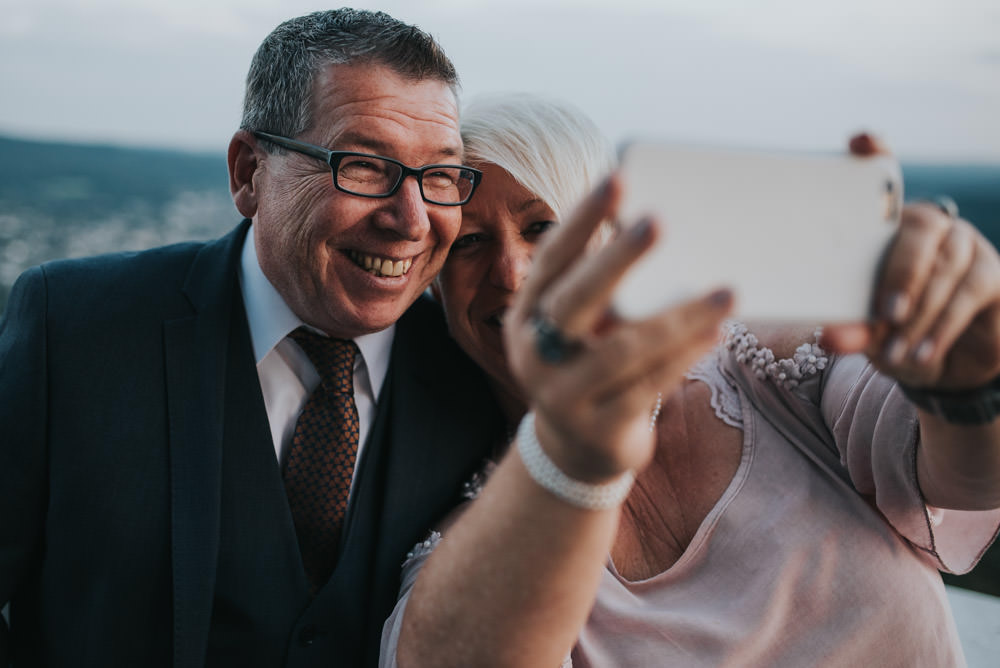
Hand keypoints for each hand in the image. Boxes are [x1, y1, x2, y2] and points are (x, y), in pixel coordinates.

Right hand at [504, 174, 733, 481]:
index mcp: (528, 314)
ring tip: (726, 293)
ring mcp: (562, 396)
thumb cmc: (587, 365)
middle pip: (575, 300)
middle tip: (658, 221)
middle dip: (616, 258)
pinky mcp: (598, 430)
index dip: (582, 220)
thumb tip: (649, 219)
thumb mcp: (580, 325)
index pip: (552, 259)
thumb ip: (599, 282)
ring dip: (678, 318)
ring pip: (623, 350)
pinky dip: (683, 358)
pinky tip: (714, 334)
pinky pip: (647, 388)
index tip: (617, 179)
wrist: (574, 449)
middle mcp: (534, 353)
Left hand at [823, 135, 999, 389]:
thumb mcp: (865, 335)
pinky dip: (942, 325)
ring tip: (895, 349)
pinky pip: (970, 291)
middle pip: (919, 227)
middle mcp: (927, 225)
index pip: (882, 178)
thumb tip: (833, 337)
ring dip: (920, 311)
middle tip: (886, 312)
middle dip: (901, 272)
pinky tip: (922, 352)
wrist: (940, 366)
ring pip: (945, 265)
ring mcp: (963, 243)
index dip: (875, 156)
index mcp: (884, 227)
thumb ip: (850, 330)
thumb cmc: (891, 335)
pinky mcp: (992, 271)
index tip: (861, 143)